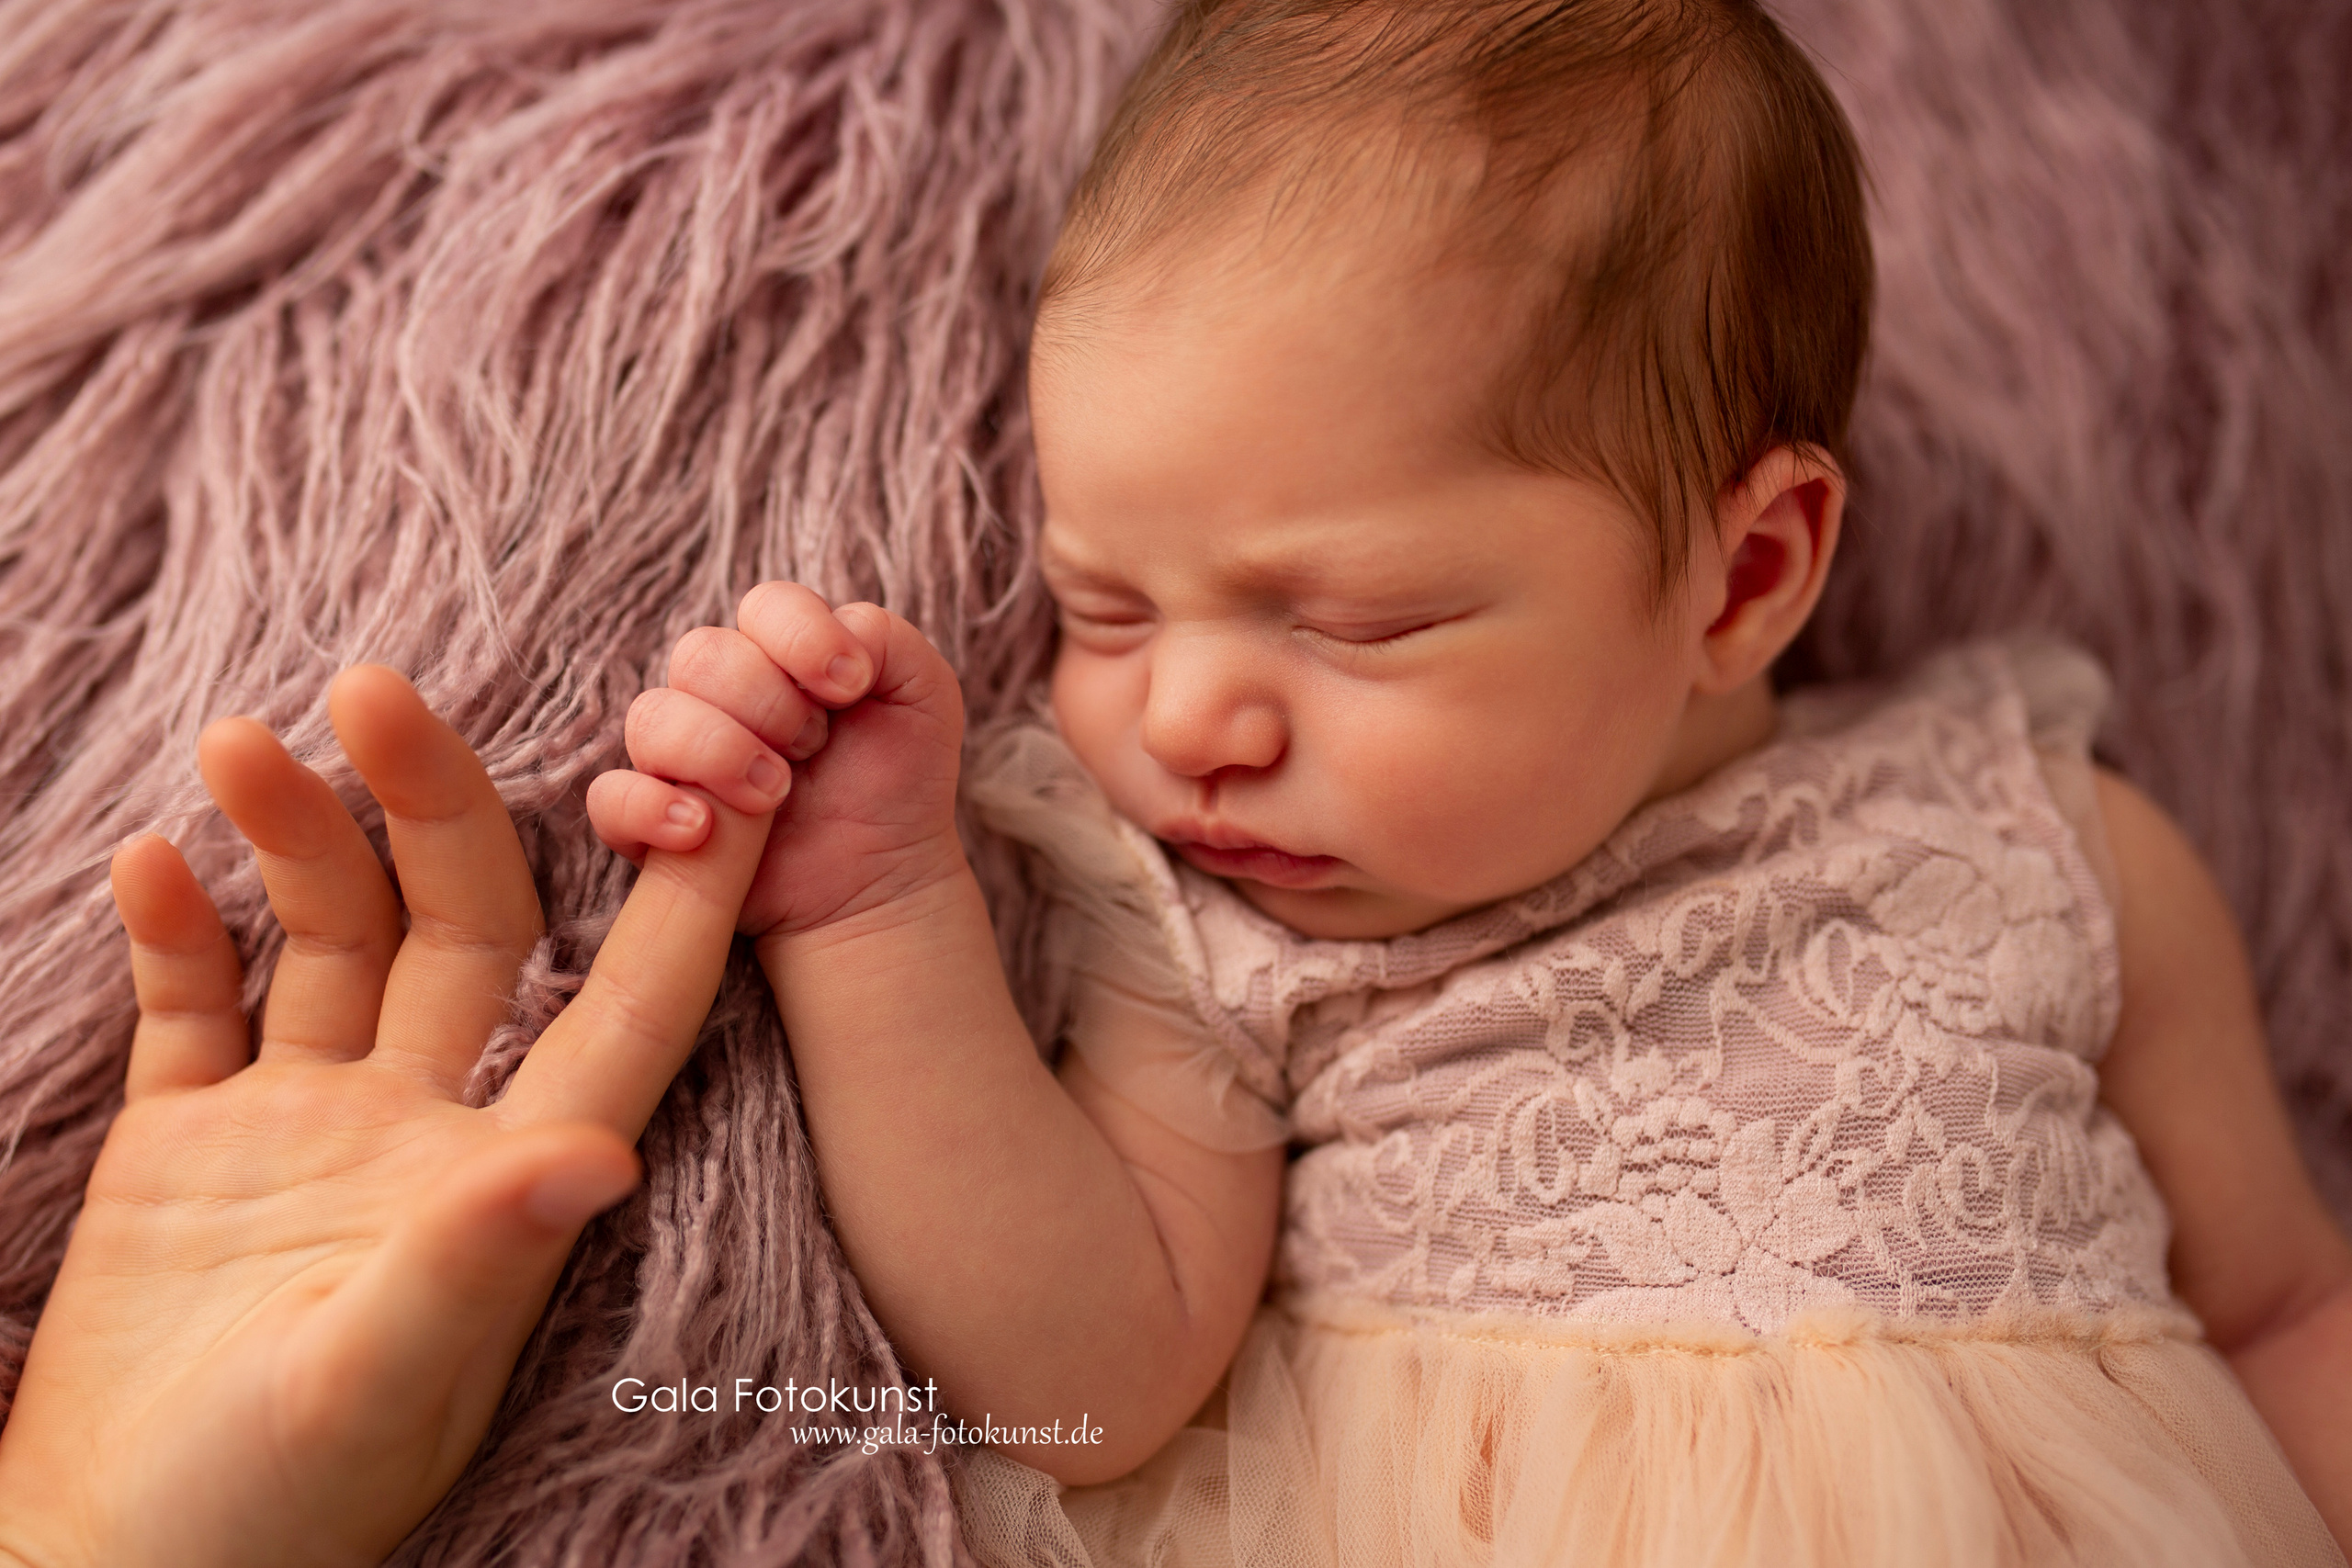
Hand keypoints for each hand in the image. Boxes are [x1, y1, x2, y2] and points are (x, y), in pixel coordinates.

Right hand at [0, 667, 770, 1567]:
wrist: (115, 1567)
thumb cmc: (275, 1510)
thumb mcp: (376, 1380)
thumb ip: (473, 1255)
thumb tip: (600, 1153)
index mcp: (512, 1172)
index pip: (632, 1003)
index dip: (692, 892)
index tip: (736, 763)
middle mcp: (425, 1123)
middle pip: (463, 924)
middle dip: (435, 803)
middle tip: (380, 686)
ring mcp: (308, 1126)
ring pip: (324, 935)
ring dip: (289, 835)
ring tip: (241, 741)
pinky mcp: (190, 1145)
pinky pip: (194, 1004)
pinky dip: (175, 930)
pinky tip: (153, 861)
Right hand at [584, 583, 968, 943]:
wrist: (885, 879)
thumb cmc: (900, 782)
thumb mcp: (925, 696)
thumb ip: (888, 637)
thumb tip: (834, 630)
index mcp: (778, 654)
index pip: (764, 606)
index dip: (802, 637)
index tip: (851, 686)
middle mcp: (719, 696)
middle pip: (701, 655)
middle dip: (770, 703)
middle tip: (814, 748)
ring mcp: (679, 759)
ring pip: (653, 719)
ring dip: (720, 752)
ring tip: (775, 795)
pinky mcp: (653, 823)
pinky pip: (609, 798)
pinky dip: (649, 807)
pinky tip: (705, 828)